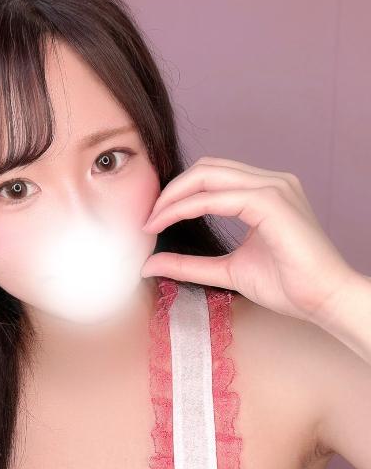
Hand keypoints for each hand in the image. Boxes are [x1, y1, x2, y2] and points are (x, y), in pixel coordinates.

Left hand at [140, 156, 357, 325]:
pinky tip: (169, 221)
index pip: (211, 178)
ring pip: (208, 176)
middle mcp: (271, 182)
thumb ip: (190, 266)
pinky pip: (218, 196)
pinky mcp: (271, 201)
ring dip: (174, 196)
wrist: (323, 300)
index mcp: (264, 193)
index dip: (177, 194)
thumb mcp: (227, 271)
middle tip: (146, 217)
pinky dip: (187, 206)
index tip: (151, 220)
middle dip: (170, 190)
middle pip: (206, 168)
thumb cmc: (288, 286)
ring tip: (152, 219)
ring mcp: (273, 188)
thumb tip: (150, 264)